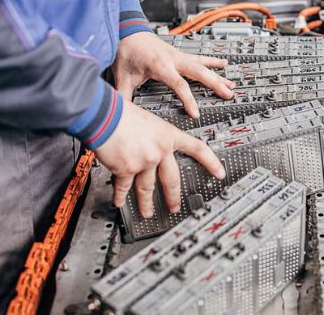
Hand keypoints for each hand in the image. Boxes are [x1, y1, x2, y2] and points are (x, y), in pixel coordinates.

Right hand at [94, 98, 224, 216]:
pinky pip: (124, 187)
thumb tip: (147, 142)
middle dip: (174, 196)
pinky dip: (120, 195)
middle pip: (172, 179)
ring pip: (147, 188)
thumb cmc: (120, 111)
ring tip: (147, 212)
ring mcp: (144, 162)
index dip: (211, 162)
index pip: (198, 149)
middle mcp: (159, 151)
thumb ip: (150, 135)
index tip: (219, 172)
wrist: (104, 115)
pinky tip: (120, 202)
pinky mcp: (127, 170)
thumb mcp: (146, 119)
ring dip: (146, 203)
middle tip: (175, 206)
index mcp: (168, 135)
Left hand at [112, 32, 234, 116]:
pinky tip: (224, 63)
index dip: (189, 100)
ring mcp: (178, 55)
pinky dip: (213, 60)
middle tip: (228, 94)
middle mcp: (173, 59)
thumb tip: (121, 112)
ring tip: (231, 84)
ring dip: (218, 75)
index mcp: (161, 66)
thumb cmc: (127, 51)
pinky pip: (200, 58)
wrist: (127, 30)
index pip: (179, 85)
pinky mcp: (179, 53)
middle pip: (199, 73)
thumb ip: (124, 95)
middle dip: (215, 84)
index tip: (195, 113)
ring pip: (203, 65)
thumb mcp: (123, 76)